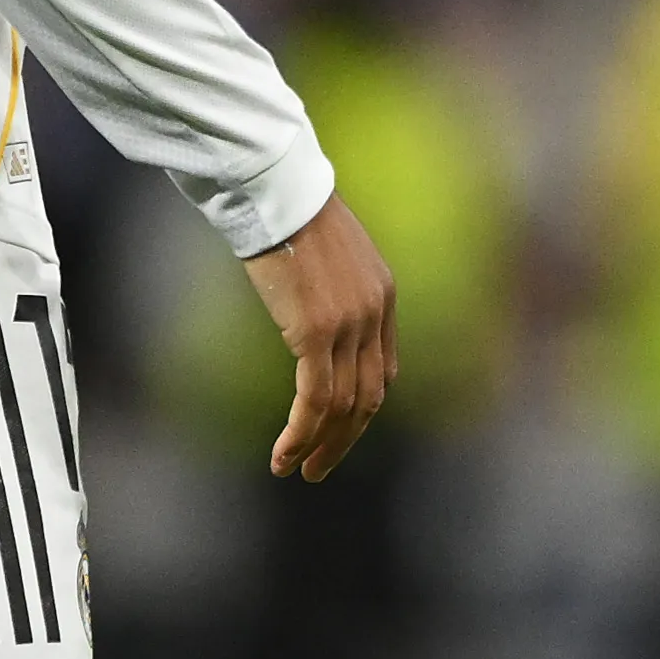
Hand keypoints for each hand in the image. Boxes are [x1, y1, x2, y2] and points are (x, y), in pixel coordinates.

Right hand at [244, 195, 395, 482]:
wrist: (276, 190)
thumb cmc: (290, 216)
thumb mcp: (328, 258)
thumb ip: (334, 293)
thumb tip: (313, 317)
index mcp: (383, 295)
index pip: (383, 371)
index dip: (361, 409)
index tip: (337, 430)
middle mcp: (375, 312)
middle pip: (369, 398)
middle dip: (344, 439)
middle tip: (318, 467)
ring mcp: (349, 324)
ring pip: (342, 407)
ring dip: (317, 445)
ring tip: (294, 468)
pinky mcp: (316, 332)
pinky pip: (315, 400)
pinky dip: (300, 434)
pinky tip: (283, 454)